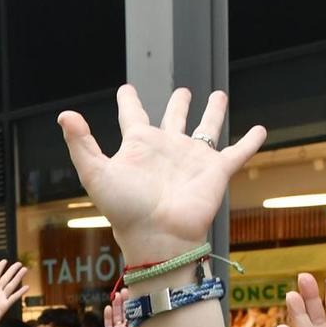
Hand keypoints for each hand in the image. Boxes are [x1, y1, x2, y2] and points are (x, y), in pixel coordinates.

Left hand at [0, 259, 27, 326]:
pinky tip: (26, 287)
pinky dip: (20, 292)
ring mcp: (1, 299)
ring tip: (25, 269)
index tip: (4, 261)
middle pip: (5, 278)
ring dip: (18, 277)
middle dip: (12, 271)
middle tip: (19, 263)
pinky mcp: (4, 306)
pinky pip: (14, 297)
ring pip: (11, 285)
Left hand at [59, 87, 264, 263]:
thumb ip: (81, 144)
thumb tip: (64, 115)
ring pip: (206, 128)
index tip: (126, 89)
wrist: (158, 237)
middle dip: (178, 104)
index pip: (132, 116)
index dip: (128, 101)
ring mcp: (193, 159)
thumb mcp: (95, 173)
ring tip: (219, 96)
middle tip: (183, 91)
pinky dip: (251, 142)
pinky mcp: (216, 171)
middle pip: (173, 119)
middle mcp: (167, 149)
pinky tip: (261, 130)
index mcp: (139, 147)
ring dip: (213, 113)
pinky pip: (237, 152)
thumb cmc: (125, 210)